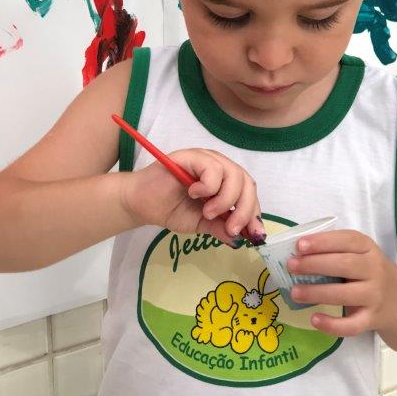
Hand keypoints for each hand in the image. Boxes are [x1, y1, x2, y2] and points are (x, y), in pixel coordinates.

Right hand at [121, 148, 264, 246]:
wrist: (142, 204)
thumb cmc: (171, 209)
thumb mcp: (202, 224)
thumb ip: (221, 228)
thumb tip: (241, 239)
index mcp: (226, 181)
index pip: (249, 193)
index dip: (254, 213)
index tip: (254, 235)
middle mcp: (220, 167)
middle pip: (246, 183)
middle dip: (244, 210)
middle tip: (231, 228)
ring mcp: (207, 159)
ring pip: (233, 175)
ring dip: (225, 199)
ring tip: (208, 212)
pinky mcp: (192, 156)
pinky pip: (212, 168)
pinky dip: (208, 186)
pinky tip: (195, 194)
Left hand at [286, 230, 396, 335]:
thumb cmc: (370, 271)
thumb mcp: (361, 253)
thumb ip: (336, 250)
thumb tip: (298, 253)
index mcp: (368, 248)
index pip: (347, 240)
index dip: (323, 242)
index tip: (300, 245)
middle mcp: (375, 270)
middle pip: (345, 265)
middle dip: (315, 264)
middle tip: (291, 266)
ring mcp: (375, 296)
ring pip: (345, 294)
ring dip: (317, 292)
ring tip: (295, 292)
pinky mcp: (372, 320)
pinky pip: (352, 325)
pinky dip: (332, 325)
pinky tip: (314, 319)